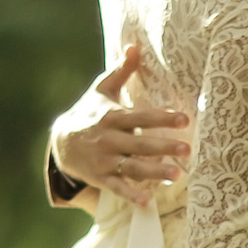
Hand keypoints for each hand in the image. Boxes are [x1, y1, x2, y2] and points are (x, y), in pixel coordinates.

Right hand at [53, 45, 190, 208]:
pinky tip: (148, 202)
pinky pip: (117, 188)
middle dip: (163, 147)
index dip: (163, 118)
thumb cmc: (89, 113)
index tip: (184, 119)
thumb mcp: (102, 90)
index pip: (142, 116)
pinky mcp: (101, 178)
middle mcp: (110, 139)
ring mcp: (105, 160)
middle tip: (187, 150)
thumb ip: (121, 70)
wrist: (60, 142)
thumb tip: (134, 46)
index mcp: (114, 117)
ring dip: (154, 172)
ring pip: (132, 167)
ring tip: (177, 175)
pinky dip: (131, 195)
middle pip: (140, 144)